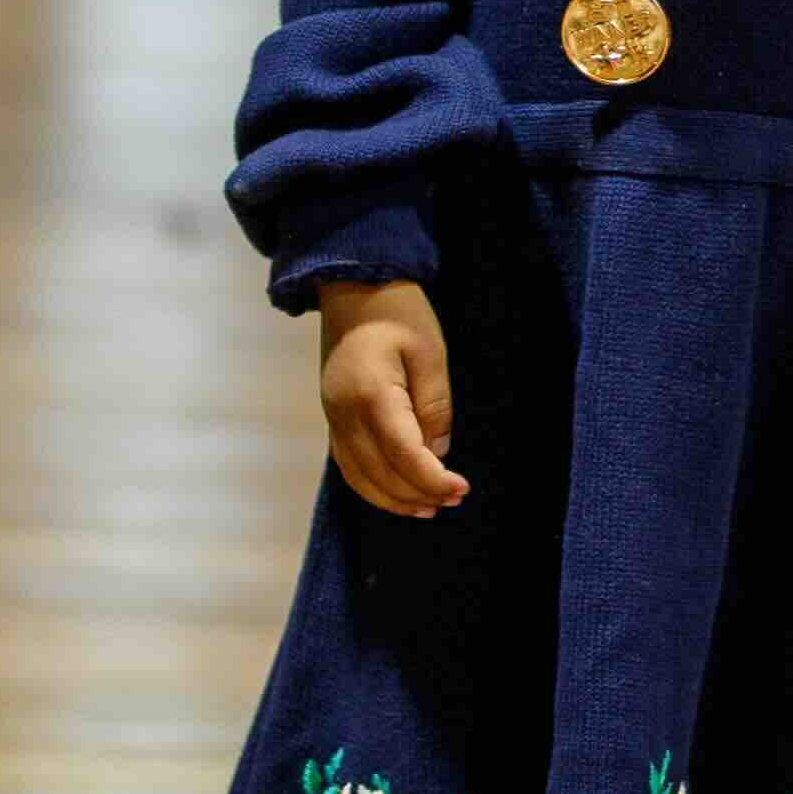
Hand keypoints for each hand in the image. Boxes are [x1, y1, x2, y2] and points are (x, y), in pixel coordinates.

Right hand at [317, 276, 465, 517]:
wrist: (352, 286)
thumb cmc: (397, 310)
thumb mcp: (430, 351)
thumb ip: (434, 405)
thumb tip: (438, 451)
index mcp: (371, 395)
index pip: (403, 455)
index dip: (432, 479)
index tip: (461, 489)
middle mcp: (344, 414)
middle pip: (380, 473)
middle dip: (418, 494)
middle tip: (453, 500)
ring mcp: (332, 417)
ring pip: (360, 477)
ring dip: (393, 498)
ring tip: (429, 507)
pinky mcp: (331, 416)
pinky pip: (348, 464)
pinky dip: (372, 486)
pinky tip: (396, 492)